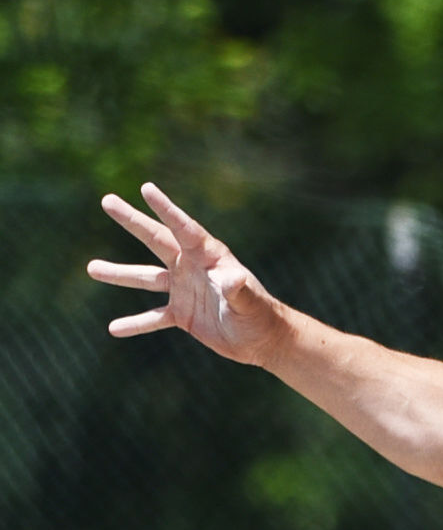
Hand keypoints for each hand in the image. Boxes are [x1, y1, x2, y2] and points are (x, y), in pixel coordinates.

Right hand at [87, 184, 285, 366]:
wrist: (264, 340)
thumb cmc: (261, 316)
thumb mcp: (250, 303)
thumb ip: (240, 290)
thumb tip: (234, 278)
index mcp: (209, 257)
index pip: (184, 228)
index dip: (166, 209)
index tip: (147, 189)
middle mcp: (192, 268)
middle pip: (157, 240)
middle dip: (132, 221)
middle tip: (107, 200)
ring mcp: (184, 290)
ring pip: (146, 278)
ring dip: (119, 274)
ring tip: (91, 268)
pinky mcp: (182, 315)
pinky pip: (153, 317)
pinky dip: (135, 322)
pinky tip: (114, 328)